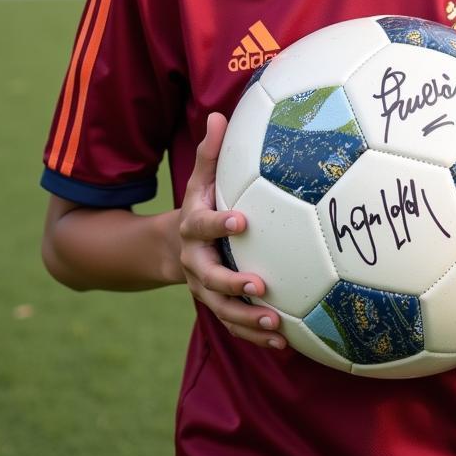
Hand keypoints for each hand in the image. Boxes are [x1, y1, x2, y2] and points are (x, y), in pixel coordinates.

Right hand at [177, 112, 285, 349]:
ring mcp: (204, 288)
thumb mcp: (199, 180)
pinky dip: (255, 335)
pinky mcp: (217, 306)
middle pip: (208, 278)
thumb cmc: (198, 205)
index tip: (241, 221)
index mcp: (192, 227)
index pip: (203, 225)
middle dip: (232, 283)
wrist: (171, 247)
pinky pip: (234, 324)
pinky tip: (284, 341)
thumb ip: (210, 153)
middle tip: (259, 286)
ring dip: (248, 318)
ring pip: (222, 309)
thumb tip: (218, 114)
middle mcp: (195, 262)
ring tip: (276, 324)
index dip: (219, 224)